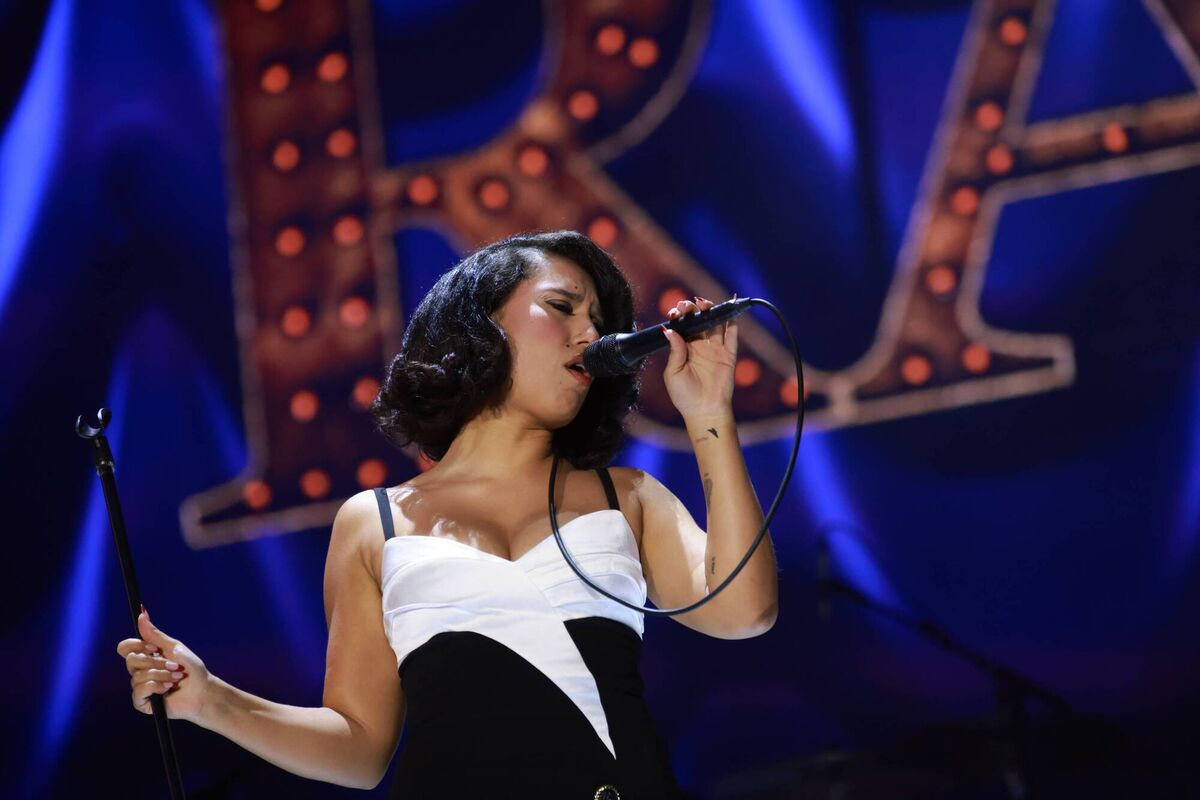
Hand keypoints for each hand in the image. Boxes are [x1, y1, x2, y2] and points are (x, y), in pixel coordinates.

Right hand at [116, 606, 212, 723]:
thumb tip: (142, 613)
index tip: (155, 648)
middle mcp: (140, 671)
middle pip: (130, 660)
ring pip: (137, 676)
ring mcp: (140, 687)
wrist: (202, 691)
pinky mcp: (142, 702)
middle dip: (156, 662)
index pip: (125, 647)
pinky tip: (168, 688)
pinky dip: (156, 687)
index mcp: (146, 656)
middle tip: (174, 666)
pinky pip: (138, 692)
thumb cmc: (191, 669)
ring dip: (161, 675)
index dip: (137, 646)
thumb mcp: (174, 648)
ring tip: (176, 678)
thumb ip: (155, 634)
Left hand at [662, 294, 737, 418]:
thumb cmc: (684, 396)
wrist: (704, 411)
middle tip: (688, 305)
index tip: (675, 311)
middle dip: (693, 309)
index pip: (683, 326)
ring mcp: (715, 350)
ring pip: (715, 324)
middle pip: (699, 321)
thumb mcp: (673, 373)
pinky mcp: (729, 355)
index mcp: (684, 349)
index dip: (680, 316)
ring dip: (711, 311)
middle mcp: (700, 346)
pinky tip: (730, 309)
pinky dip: (733, 322)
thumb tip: (669, 330)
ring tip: (704, 303)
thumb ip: (674, 351)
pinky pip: (732, 336)